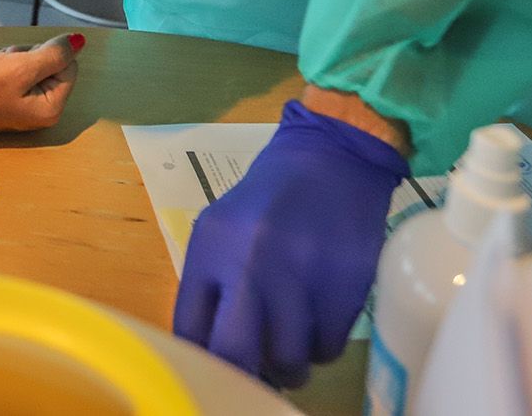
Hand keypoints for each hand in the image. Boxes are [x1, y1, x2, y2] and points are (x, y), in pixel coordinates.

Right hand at [0, 34, 82, 132]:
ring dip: (7, 57)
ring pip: (26, 62)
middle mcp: (40, 109)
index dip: (46, 54)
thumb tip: (80, 42)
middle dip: (23, 55)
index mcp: (51, 107)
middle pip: (47, 63)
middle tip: (3, 65)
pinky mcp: (5, 98)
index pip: (68, 64)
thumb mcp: (21, 67)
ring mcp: (22, 104)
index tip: (21, 61)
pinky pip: (10, 69)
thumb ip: (54, 54)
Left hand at [173, 100, 406, 387]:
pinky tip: (320, 320)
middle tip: (256, 373)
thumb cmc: (271, 198)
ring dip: (291, 365)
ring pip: (288, 360)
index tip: (216, 369)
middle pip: (234, 354)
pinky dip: (322, 345)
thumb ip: (213, 285)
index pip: (190, 330)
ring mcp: (298, 277)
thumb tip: (215, 354)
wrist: (332, 158)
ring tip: (293, 345)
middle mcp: (248, 265)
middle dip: (245, 374)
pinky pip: (327, 346)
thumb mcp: (224, 229)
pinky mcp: (342, 286)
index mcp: (210, 249)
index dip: (203, 361)